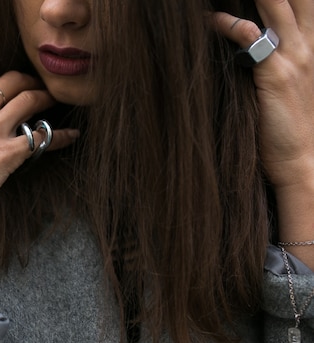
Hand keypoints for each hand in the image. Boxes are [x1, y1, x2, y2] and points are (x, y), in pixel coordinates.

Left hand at [213, 0, 313, 188]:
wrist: (297, 159)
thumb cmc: (283, 125)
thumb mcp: (282, 82)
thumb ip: (268, 58)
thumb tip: (237, 42)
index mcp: (310, 45)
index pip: (302, 3)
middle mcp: (307, 45)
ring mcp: (294, 57)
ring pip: (276, 4)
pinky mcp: (276, 74)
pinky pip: (250, 35)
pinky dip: (227, 23)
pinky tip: (208, 20)